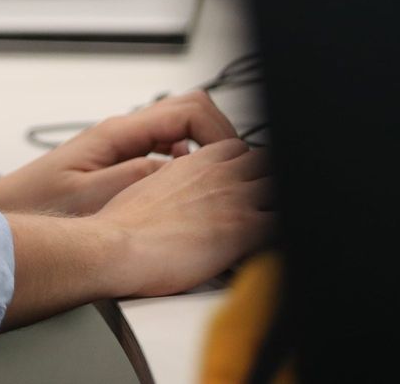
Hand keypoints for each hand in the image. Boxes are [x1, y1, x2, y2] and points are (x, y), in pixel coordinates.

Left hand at [0, 92, 239, 216]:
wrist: (5, 218)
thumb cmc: (37, 206)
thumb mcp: (94, 194)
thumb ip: (140, 176)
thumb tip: (184, 163)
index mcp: (119, 132)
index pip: (190, 109)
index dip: (222, 131)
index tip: (236, 159)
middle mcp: (122, 134)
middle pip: (191, 117)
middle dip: (221, 141)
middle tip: (238, 174)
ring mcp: (122, 149)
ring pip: (180, 137)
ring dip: (204, 156)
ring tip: (220, 188)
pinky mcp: (118, 168)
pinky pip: (165, 158)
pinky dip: (185, 170)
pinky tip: (186, 199)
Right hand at [90, 138, 273, 298]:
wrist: (117, 244)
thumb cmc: (124, 223)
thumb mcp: (148, 182)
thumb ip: (175, 174)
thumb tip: (177, 174)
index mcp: (197, 162)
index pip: (239, 149)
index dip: (245, 164)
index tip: (243, 180)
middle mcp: (220, 175)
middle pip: (267, 163)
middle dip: (267, 180)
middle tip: (261, 203)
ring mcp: (235, 200)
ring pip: (280, 189)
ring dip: (276, 205)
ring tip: (267, 226)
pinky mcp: (243, 231)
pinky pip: (282, 225)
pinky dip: (278, 236)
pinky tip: (266, 249)